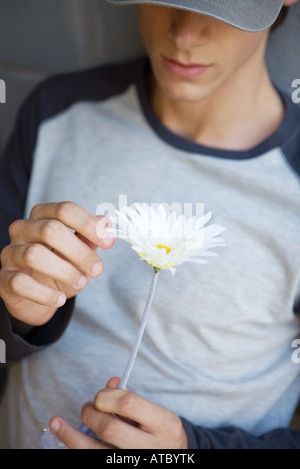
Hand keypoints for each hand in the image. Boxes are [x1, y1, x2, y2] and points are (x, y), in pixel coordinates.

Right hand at [0, 202, 113, 325]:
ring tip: (81, 283)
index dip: (89, 224)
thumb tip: (106, 223)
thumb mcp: (78, 252)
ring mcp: (10, 253)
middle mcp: (23, 229)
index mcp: (43, 216)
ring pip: (34, 255)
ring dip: (64, 271)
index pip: (65, 210)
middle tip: (97, 269)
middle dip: (79, 251)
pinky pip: (20, 283)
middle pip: (51, 230)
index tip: (109, 242)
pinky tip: (60, 299)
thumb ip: (90, 238)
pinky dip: (44, 293)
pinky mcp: (3, 278)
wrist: (37, 296)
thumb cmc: (60, 267)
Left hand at [49, 377, 187, 448]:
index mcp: (165, 424)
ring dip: (70, 435)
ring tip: (57, 423)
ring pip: (93, 452)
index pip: (128, 402)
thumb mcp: (157, 415)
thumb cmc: (162, 434)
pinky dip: (75, 448)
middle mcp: (150, 448)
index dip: (107, 395)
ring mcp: (134, 464)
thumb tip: (109, 383)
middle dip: (91, 414)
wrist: (174, 461)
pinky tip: (64, 438)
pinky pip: (92, 460)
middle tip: (87, 408)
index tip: (101, 396)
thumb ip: (132, 399)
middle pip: (109, 428)